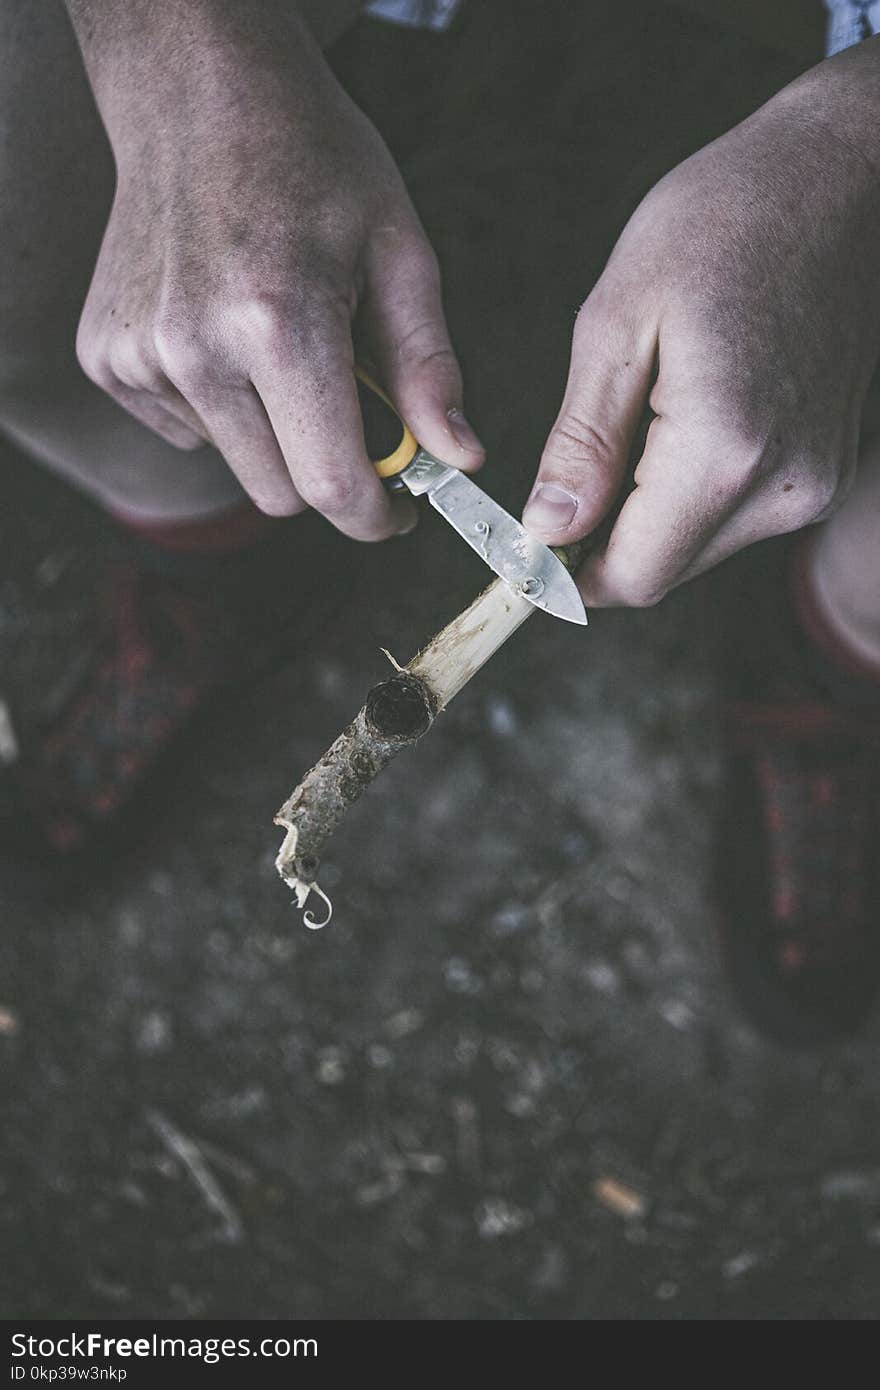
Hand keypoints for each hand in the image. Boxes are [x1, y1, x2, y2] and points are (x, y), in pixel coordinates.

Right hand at [73, 1, 482, 537]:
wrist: (197, 95)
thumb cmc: (312, 163)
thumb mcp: (398, 251)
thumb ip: (427, 367)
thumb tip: (459, 458)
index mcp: (277, 325)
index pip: (330, 486)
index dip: (375, 518)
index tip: (398, 514)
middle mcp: (195, 350)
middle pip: (280, 492)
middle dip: (327, 474)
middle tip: (352, 415)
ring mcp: (139, 356)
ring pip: (234, 463)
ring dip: (272, 433)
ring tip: (281, 344)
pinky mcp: (106, 358)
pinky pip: (186, 428)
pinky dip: (220, 405)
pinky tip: (227, 333)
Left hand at [523, 47, 879, 603]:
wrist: (844, 176)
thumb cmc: (727, 220)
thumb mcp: (619, 319)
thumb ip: (582, 441)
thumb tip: (547, 528)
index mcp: (725, 452)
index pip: (632, 576)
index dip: (569, 572)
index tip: (534, 539)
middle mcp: (785, 486)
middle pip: (665, 570)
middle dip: (607, 535)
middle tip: (582, 456)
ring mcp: (817, 481)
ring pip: (700, 547)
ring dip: (653, 509)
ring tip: (652, 408)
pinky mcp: (829, 467)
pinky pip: (740, 514)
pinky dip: (697, 487)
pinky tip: (694, 408)